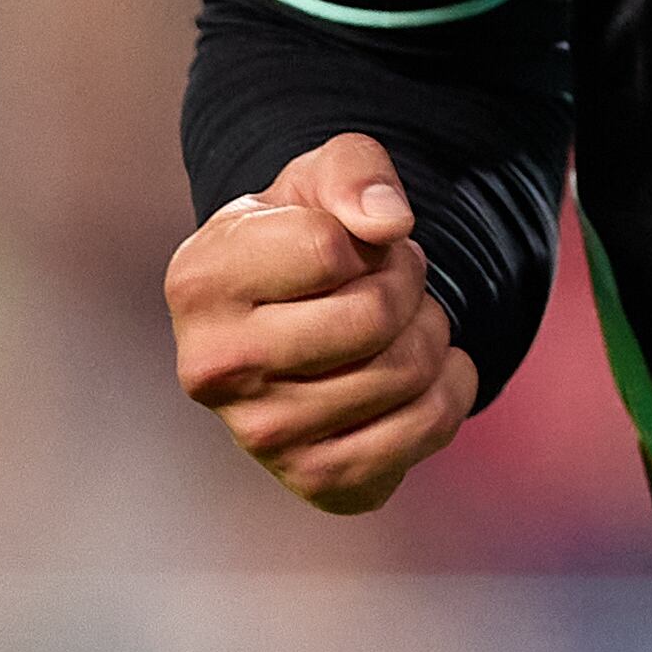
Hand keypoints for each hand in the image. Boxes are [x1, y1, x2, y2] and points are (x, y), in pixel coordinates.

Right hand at [164, 132, 478, 512]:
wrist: (296, 324)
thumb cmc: (303, 238)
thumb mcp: (319, 178)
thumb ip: (355, 171)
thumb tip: (388, 222)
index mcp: (198, 282)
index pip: (329, 249)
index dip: (368, 239)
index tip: (354, 246)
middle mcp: (212, 370)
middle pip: (373, 316)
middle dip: (408, 284)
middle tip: (392, 282)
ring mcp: (262, 436)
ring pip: (406, 372)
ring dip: (431, 331)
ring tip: (400, 324)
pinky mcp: (318, 481)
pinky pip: (429, 428)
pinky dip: (452, 387)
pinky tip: (425, 371)